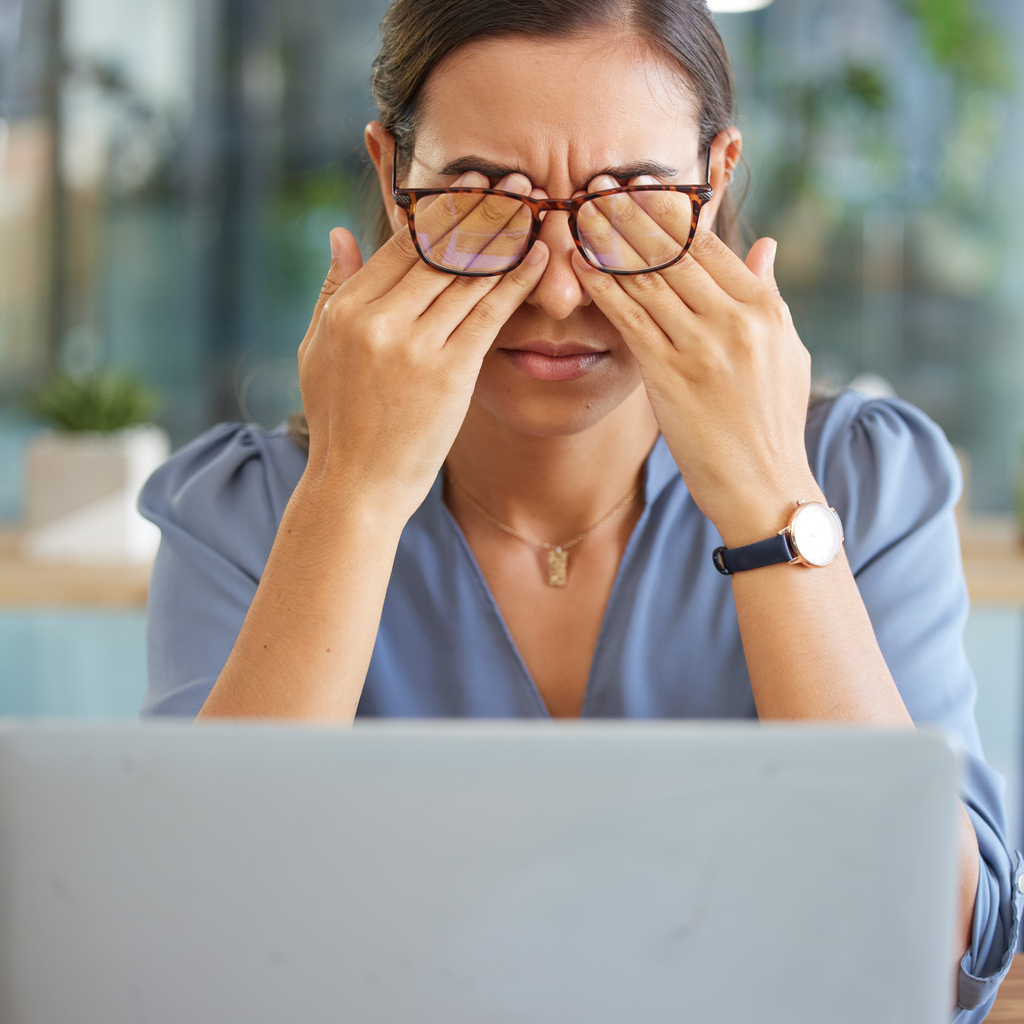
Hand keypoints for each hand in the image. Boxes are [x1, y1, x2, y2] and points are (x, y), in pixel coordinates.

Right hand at [297, 173, 548, 523]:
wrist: (356, 486)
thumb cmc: (338, 423)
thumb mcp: (317, 351)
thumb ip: (332, 290)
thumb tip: (339, 235)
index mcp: (347, 309)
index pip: (401, 244)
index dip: (440, 211)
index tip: (471, 185)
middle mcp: (379, 319)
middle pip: (439, 249)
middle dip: (481, 209)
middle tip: (514, 178)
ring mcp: (414, 345)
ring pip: (469, 273)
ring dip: (508, 235)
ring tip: (536, 204)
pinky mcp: (449, 372)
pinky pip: (489, 312)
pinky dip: (518, 279)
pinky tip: (541, 255)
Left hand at [571, 177, 818, 545]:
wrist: (765, 487)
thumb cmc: (773, 422)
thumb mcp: (786, 350)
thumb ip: (768, 293)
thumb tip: (765, 244)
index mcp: (763, 308)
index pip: (709, 244)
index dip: (669, 212)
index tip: (638, 186)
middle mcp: (736, 319)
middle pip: (675, 252)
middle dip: (632, 214)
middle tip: (598, 183)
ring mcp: (704, 347)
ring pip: (648, 279)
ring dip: (609, 242)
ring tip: (580, 212)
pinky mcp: (671, 376)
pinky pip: (630, 319)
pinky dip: (601, 287)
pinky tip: (577, 266)